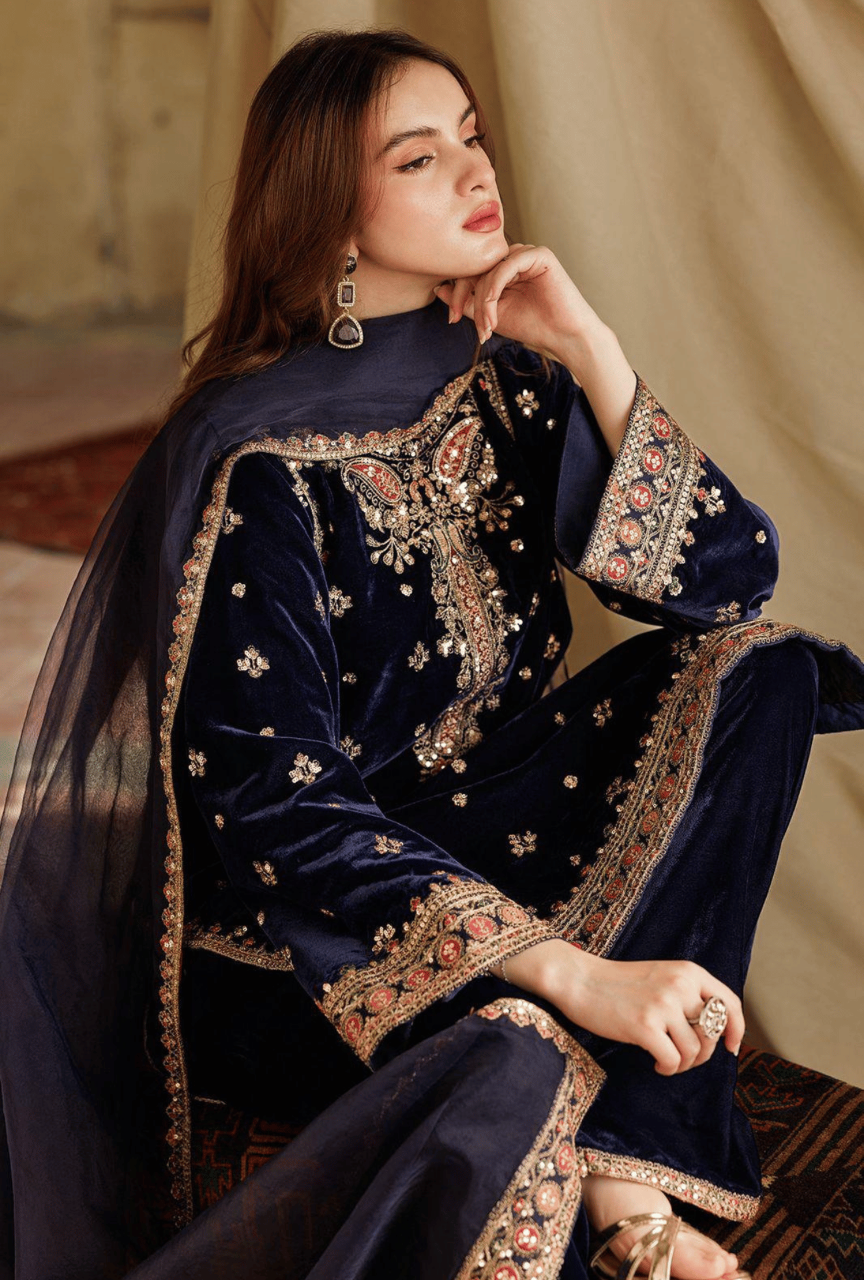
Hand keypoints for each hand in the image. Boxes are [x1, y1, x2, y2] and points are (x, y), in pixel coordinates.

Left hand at [434, 243, 605, 370]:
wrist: (564, 336)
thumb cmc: (532, 326)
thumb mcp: (490, 316)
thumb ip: (467, 303)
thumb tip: (439, 289)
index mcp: (502, 269)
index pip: (471, 271)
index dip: (457, 293)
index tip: (451, 319)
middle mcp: (513, 258)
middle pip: (476, 267)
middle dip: (466, 297)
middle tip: (462, 321)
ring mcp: (527, 254)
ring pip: (489, 268)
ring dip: (482, 299)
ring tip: (488, 325)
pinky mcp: (539, 255)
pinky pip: (506, 265)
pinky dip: (495, 288)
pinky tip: (494, 310)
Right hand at [495, 940, 743, 1074]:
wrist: (580, 980)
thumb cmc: (619, 983)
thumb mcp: (661, 977)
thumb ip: (687, 994)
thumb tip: (715, 1032)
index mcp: (688, 971)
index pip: (730, 1002)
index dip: (736, 1029)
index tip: (730, 1047)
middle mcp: (680, 985)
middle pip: (713, 1033)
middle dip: (703, 1053)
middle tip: (685, 1058)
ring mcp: (662, 1005)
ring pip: (694, 1051)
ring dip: (683, 1064)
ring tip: (667, 1061)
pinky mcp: (644, 1025)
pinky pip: (673, 1060)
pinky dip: (668, 1069)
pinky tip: (656, 1065)